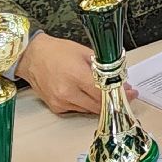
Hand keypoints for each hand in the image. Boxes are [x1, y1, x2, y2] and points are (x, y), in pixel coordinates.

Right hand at [15, 34, 132, 114]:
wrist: (31, 57)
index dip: (119, 93)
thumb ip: (103, 67)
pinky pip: (78, 109)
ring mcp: (61, 102)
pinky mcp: (56, 107)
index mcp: (76, 75)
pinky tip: (90, 94)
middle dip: (114, 100)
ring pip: (90, 109)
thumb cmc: (56, 51)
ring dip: (101, 103)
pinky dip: (87, 103)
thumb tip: (118, 78)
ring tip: (109, 93)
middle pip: (99, 104)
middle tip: (125, 95)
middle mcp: (67, 92)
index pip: (103, 91)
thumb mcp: (84, 52)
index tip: (130, 93)